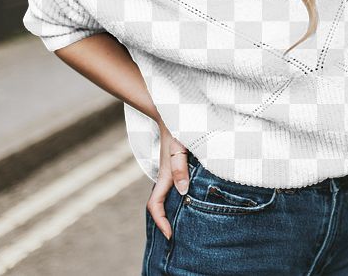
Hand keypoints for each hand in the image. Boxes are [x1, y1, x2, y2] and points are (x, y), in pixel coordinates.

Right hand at [147, 124, 190, 239]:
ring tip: (186, 223)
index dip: (160, 222)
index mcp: (164, 176)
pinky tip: (192, 199)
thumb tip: (182, 192)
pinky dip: (180, 197)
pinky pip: (175, 186)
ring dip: (173, 210)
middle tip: (178, 235)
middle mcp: (165, 176)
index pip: (155, 205)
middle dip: (166, 221)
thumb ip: (180, 169)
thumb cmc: (179, 128)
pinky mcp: (177, 165)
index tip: (169, 235)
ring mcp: (170, 171)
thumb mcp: (180, 149)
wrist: (174, 112)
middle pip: (160, 204)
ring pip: (168, 196)